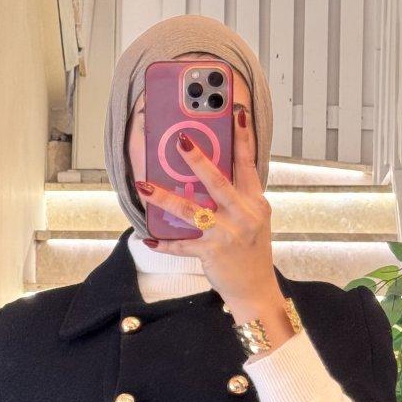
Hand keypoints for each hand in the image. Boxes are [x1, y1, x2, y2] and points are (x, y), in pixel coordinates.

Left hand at [134, 108, 293, 347]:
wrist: (256, 289)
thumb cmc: (252, 252)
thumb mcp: (254, 220)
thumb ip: (239, 197)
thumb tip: (214, 173)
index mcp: (255, 203)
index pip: (248, 164)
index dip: (243, 138)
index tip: (237, 112)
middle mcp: (243, 215)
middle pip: (218, 182)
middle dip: (199, 160)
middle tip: (181, 140)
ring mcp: (227, 234)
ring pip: (192, 211)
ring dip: (166, 198)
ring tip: (145, 186)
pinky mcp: (212, 253)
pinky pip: (182, 246)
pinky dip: (165, 244)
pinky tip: (148, 240)